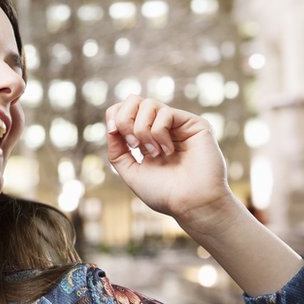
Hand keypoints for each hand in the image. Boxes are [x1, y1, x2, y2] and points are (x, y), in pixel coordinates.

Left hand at [105, 96, 231, 221]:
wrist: (191, 204)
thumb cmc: (164, 193)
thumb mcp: (130, 172)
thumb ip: (117, 151)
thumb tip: (111, 128)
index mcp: (145, 138)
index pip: (124, 110)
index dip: (114, 115)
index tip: (113, 132)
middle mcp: (161, 128)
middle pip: (133, 100)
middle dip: (125, 119)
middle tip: (133, 143)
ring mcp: (177, 125)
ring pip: (148, 104)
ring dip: (143, 130)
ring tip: (154, 152)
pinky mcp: (193, 123)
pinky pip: (165, 113)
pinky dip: (159, 133)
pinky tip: (168, 151)